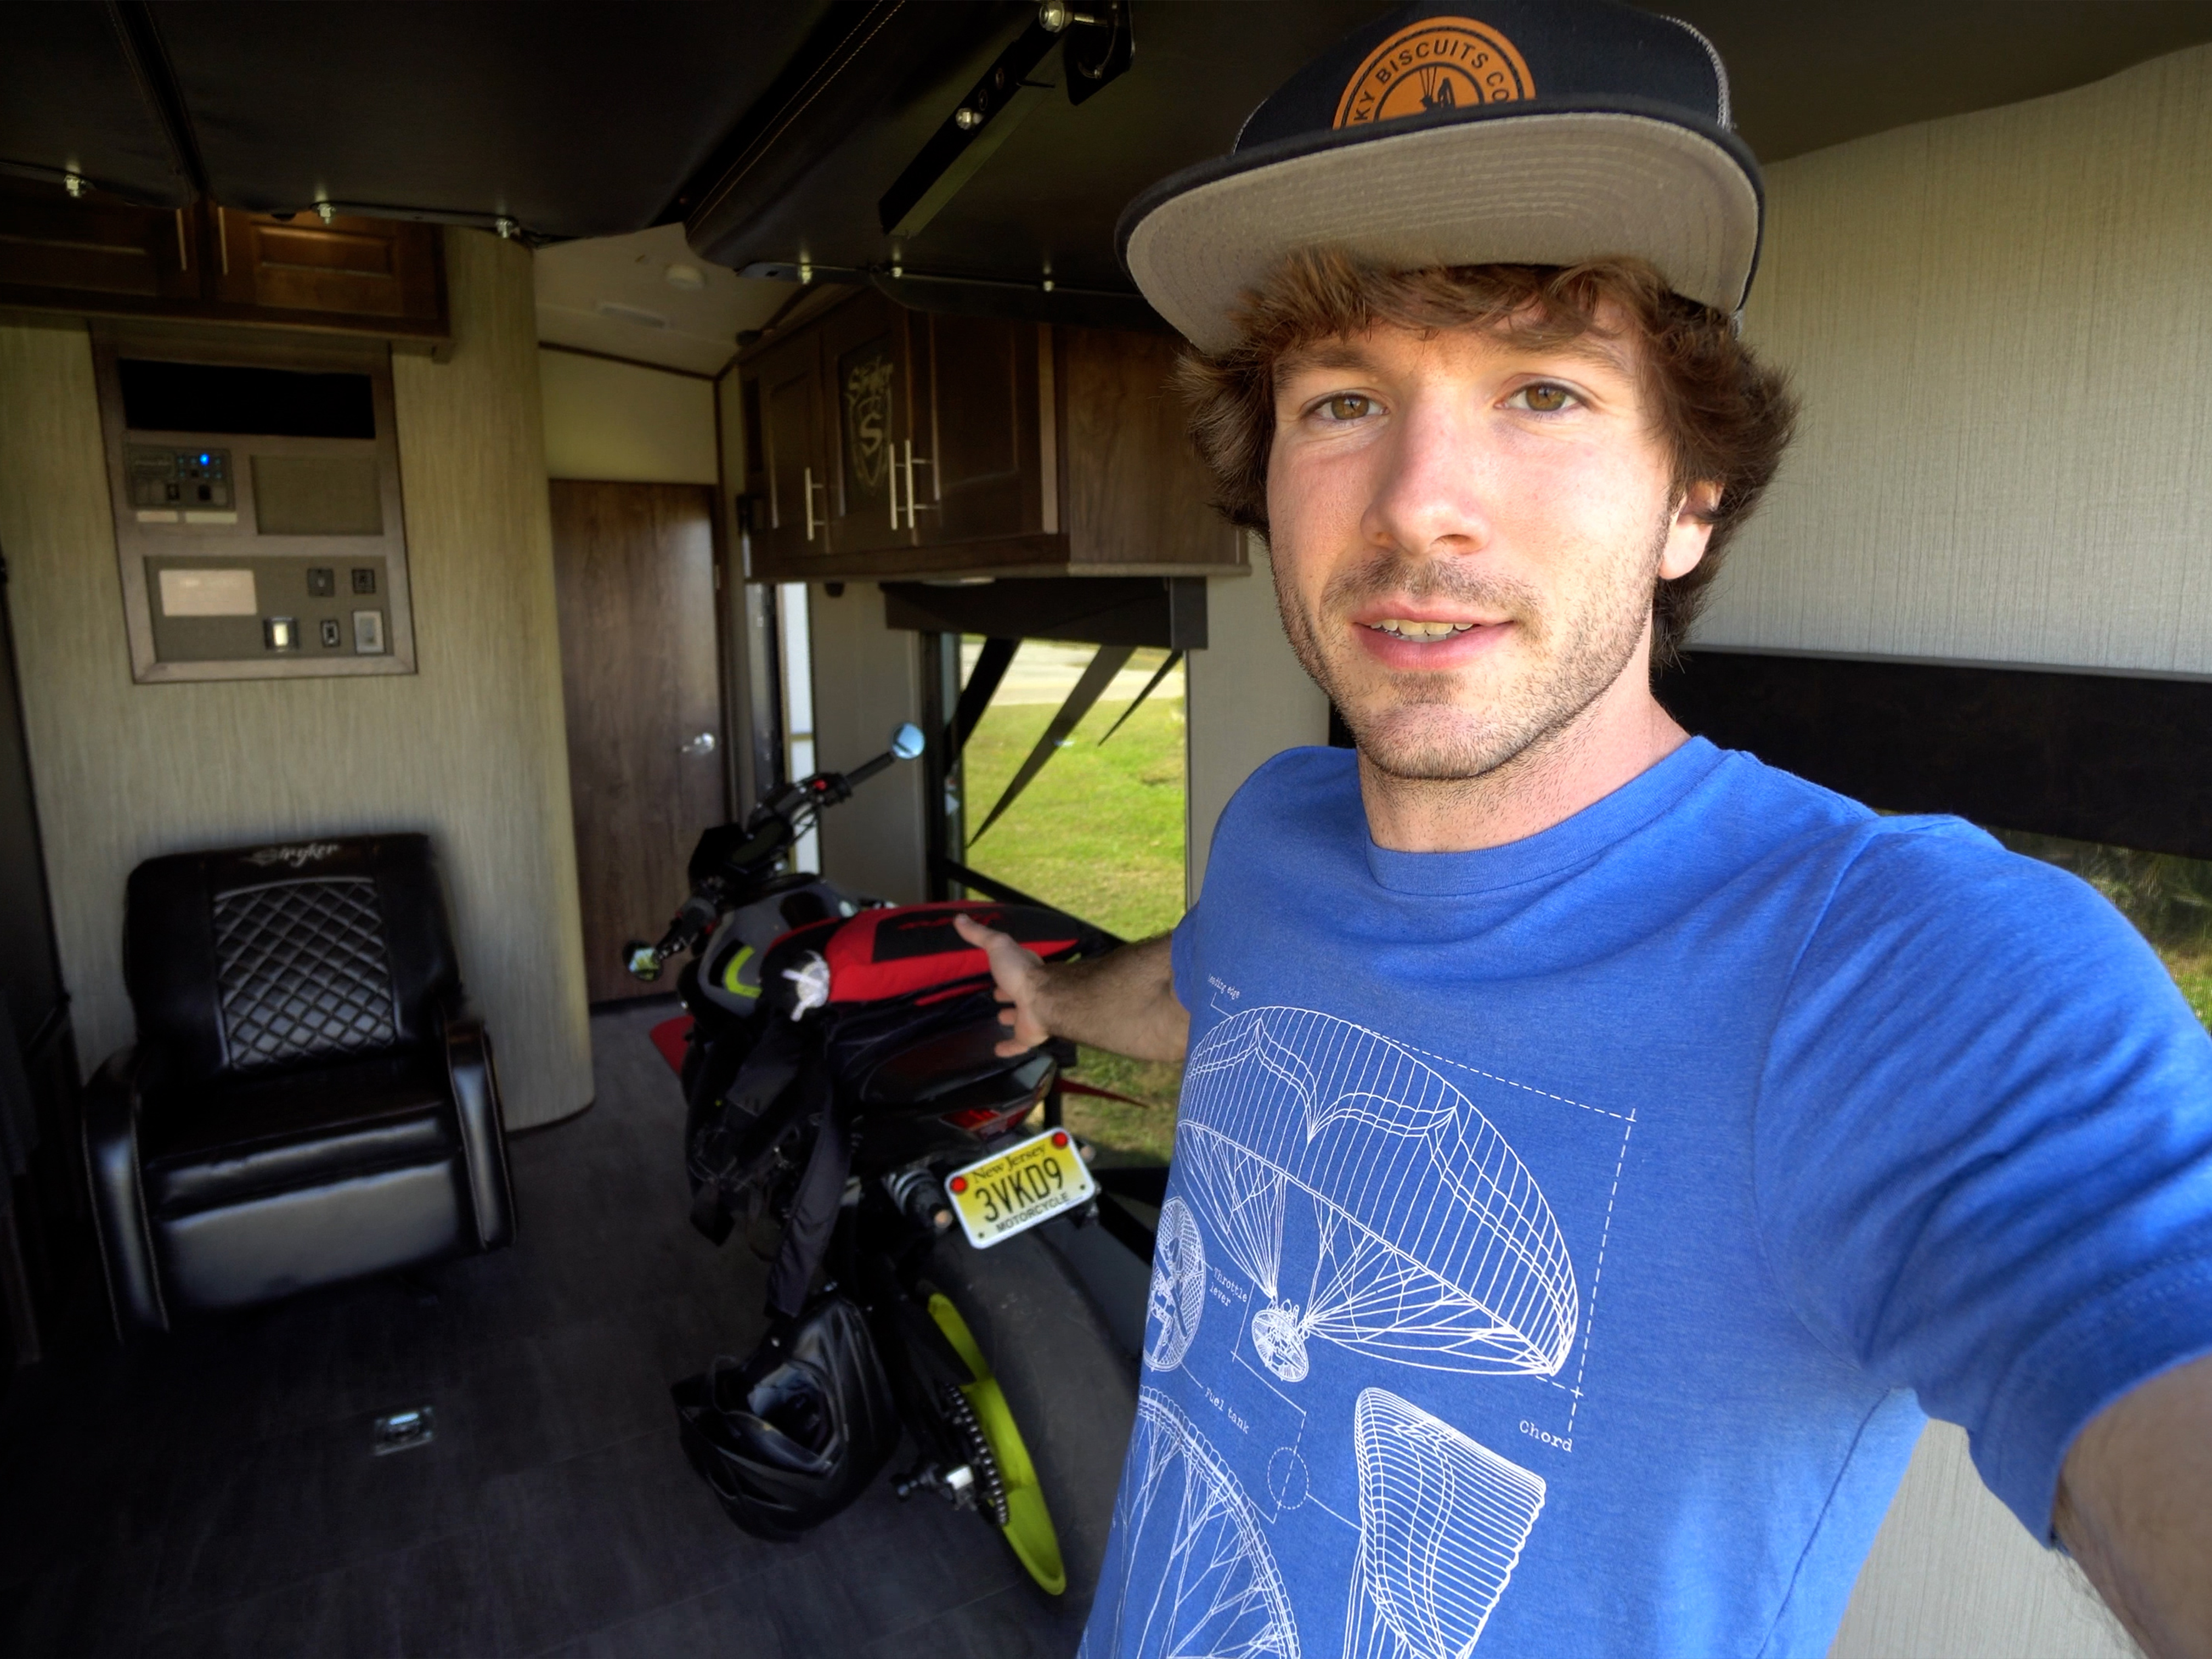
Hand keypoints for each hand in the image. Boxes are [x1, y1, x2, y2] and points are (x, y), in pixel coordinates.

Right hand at [955, 912, 1051, 1055]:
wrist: (1043, 999)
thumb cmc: (1020, 971)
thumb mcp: (998, 945)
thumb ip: (979, 934)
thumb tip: (959, 918)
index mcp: (1023, 970)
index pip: (1013, 967)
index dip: (1004, 967)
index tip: (995, 969)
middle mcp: (1030, 991)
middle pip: (1017, 992)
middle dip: (1008, 993)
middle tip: (997, 995)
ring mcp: (1031, 1014)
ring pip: (1020, 1016)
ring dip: (1011, 1016)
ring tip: (999, 1017)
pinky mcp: (1030, 1034)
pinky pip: (1018, 1043)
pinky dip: (1009, 1047)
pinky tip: (997, 1050)